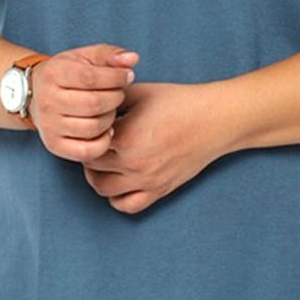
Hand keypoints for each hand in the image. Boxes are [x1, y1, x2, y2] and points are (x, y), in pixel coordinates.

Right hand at [30, 43, 138, 161]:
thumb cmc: (69, 73)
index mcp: (54, 74)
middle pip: (94, 104)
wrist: (37, 94)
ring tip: (110, 109)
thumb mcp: (86, 57)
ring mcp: (49, 125)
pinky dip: (103, 142)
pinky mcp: (54, 145)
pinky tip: (106, 129)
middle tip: (118, 93)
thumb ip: (110, 55)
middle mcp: (47, 100)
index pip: (90, 78)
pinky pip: (86, 151)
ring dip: (110, 118)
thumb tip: (133, 58)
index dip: (116, 77)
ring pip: (93, 127)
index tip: (127, 76)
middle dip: (115, 98)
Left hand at [81, 80, 226, 213]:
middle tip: (97, 143)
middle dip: (89, 154)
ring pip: (103, 190)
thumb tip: (89, 107)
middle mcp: (132, 163)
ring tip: (105, 162)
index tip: (92, 127)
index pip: (86, 143)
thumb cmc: (179, 101)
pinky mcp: (159, 190)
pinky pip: (127, 206)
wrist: (214, 119)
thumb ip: (109, 101)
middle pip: (90, 167)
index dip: (85, 134)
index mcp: (124, 137)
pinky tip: (120, 181)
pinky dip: (117, 198)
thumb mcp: (139, 93)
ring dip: (98, 177)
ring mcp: (146, 180)